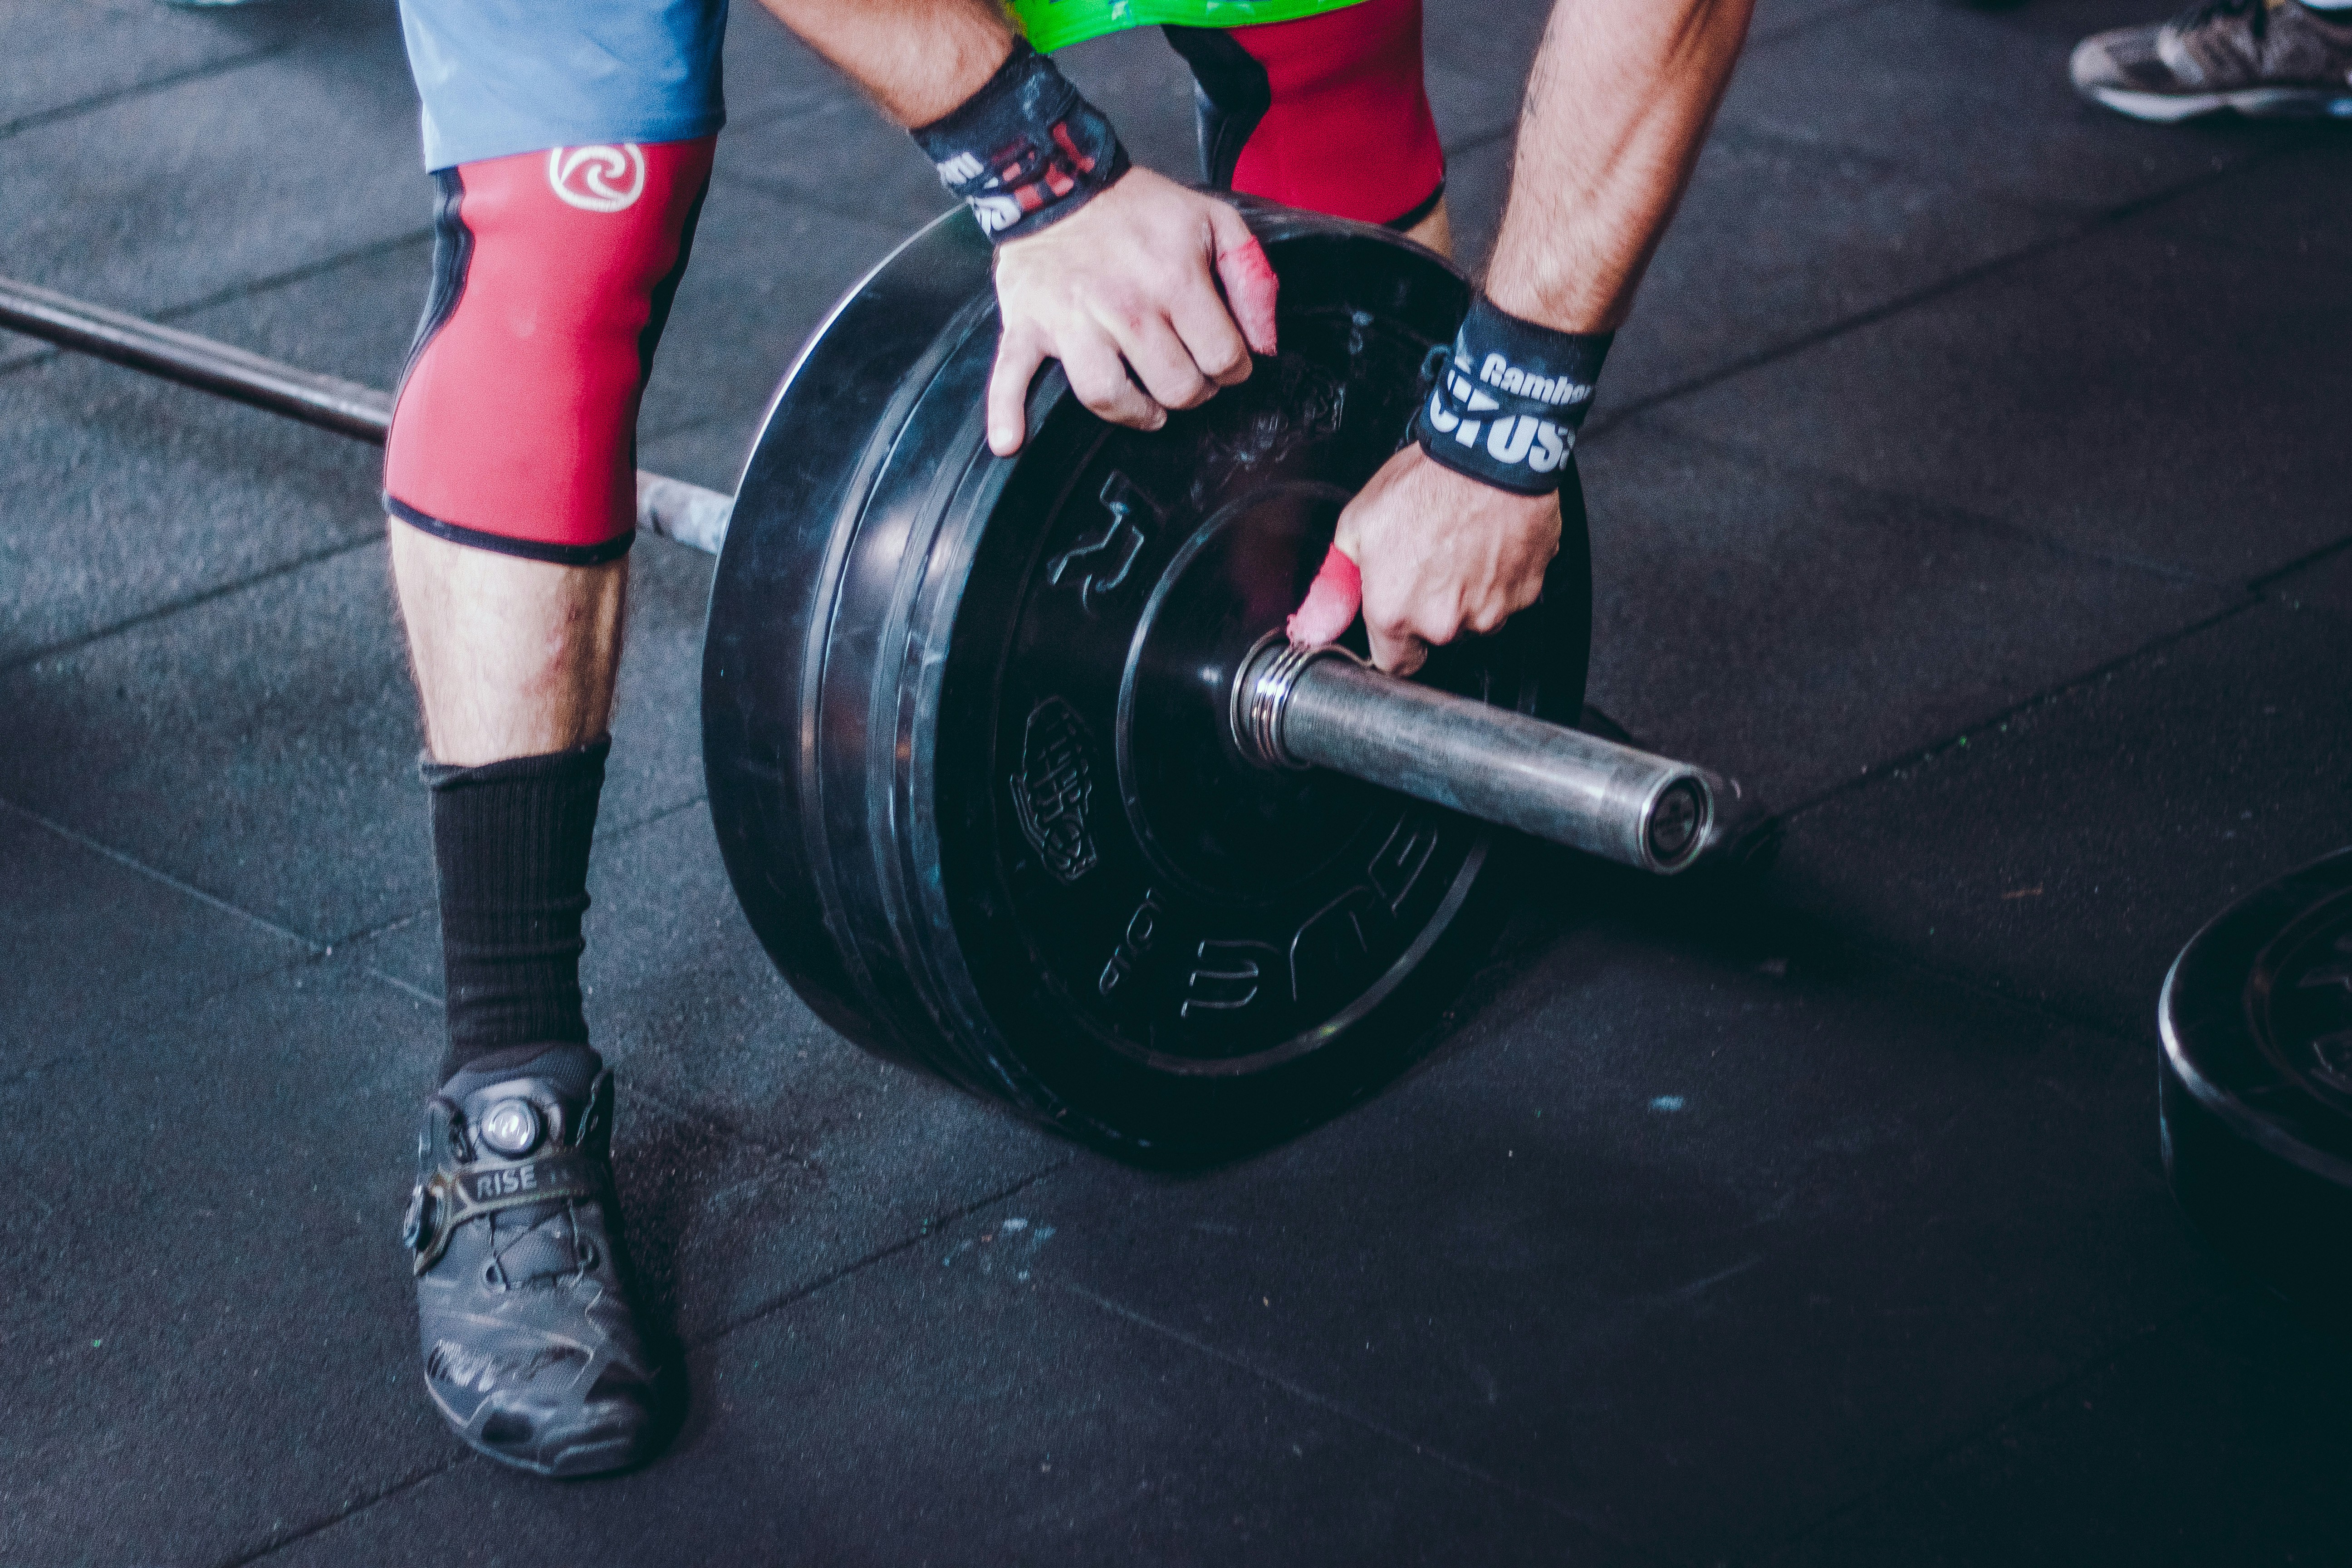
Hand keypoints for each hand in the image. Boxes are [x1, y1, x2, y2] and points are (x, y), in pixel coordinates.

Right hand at [987, 167, 1278, 455]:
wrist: (1058, 178)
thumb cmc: (1136, 206)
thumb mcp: (1213, 221)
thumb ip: (1252, 278)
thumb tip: (1265, 343)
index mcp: (1174, 281)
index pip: (1222, 358)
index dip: (1232, 368)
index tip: (1223, 361)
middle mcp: (1124, 307)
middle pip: (1174, 387)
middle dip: (1191, 391)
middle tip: (1188, 378)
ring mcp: (1071, 320)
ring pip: (1108, 396)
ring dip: (1135, 413)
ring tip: (1147, 409)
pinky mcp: (1027, 325)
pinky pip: (1010, 377)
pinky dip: (1005, 413)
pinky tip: (1010, 441)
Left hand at [1286, 445, 1559, 675]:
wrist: (1487, 456)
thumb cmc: (1425, 484)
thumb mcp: (1357, 525)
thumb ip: (1339, 582)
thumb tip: (1320, 619)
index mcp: (1394, 612)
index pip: (1394, 663)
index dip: (1395, 641)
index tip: (1398, 620)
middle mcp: (1443, 623)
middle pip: (1436, 636)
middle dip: (1432, 609)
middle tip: (1431, 562)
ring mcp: (1489, 611)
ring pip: (1475, 619)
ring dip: (1467, 594)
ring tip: (1461, 548)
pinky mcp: (1525, 593)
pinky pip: (1508, 597)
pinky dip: (1499, 578)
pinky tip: (1487, 545)